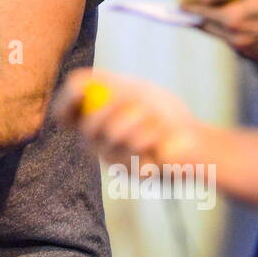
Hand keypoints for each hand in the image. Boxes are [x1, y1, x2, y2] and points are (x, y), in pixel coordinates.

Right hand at [51, 68, 208, 169]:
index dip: (66, 102)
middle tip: (133, 97)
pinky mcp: (131, 173)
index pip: (63, 115)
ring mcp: (112, 160)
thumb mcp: (133, 89)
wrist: (194, 139)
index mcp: (92, 121)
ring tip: (157, 121)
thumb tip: (75, 82)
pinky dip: (153, 136)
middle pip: (87, 125)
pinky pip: (134, 148)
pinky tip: (162, 142)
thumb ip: (105, 84)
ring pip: (113, 133)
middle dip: (112, 106)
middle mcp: (95, 144)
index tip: (79, 90)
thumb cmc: (161, 112)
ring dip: (140, 118)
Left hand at [187, 0, 257, 62]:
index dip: (186, 4)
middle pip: (207, 25)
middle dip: (198, 15)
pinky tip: (241, 22)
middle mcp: (235, 38)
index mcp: (232, 19)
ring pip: (222, 34)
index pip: (198, 12)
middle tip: (189, 6)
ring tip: (217, 11)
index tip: (176, 0)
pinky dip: (234, 32)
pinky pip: (237, 42)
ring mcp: (247, 50)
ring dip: (217, 23)